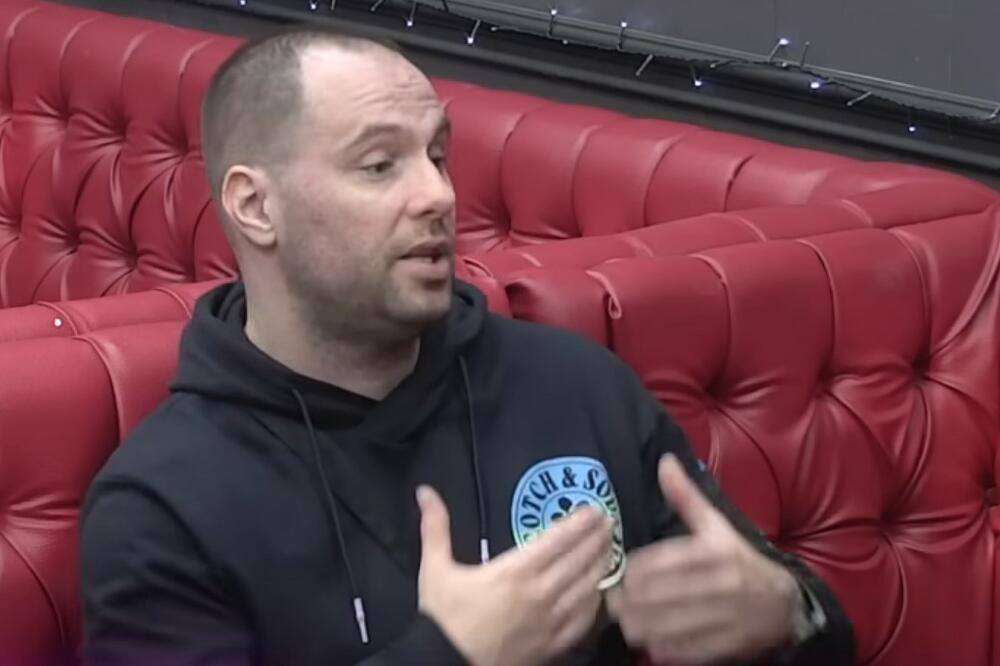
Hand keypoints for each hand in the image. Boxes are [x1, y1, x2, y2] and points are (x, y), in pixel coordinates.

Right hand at [417, 486, 612, 665]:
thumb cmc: (443, 617)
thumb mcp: (435, 568)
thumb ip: (435, 527)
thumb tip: (425, 491)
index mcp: (515, 571)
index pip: (557, 540)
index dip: (579, 523)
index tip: (595, 509)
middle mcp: (539, 594)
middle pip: (578, 561)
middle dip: (596, 539)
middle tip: (609, 523)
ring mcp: (549, 622)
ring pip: (586, 589)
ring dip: (600, 566)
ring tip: (610, 549)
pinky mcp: (551, 646)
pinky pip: (582, 621)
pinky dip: (594, 604)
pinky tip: (598, 593)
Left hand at [606, 455, 800, 664]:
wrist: (785, 604)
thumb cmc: (740, 560)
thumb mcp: (716, 525)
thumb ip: (686, 497)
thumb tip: (665, 461)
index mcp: (715, 551)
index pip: (661, 562)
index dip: (633, 571)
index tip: (621, 575)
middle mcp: (722, 584)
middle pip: (660, 596)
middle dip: (631, 601)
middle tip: (613, 602)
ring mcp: (726, 618)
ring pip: (669, 625)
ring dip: (641, 626)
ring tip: (627, 621)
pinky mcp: (728, 646)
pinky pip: (686, 650)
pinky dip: (663, 648)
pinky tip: (651, 641)